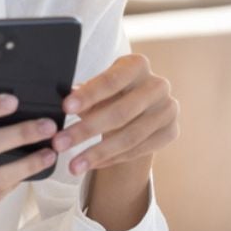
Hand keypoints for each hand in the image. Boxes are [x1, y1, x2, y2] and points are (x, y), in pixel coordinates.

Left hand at [49, 54, 178, 175]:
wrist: (141, 107)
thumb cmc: (111, 93)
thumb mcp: (98, 88)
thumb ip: (83, 95)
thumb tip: (62, 99)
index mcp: (137, 65)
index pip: (112, 80)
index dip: (89, 95)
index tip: (65, 108)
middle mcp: (158, 85)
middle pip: (121, 112)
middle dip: (86, 130)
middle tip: (59, 144)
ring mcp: (168, 110)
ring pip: (130, 137)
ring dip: (97, 153)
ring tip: (73, 165)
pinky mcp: (171, 132)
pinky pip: (138, 151)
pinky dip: (111, 159)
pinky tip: (91, 164)